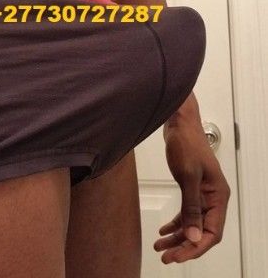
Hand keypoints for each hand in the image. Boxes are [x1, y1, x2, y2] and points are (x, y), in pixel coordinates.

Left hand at [153, 120, 230, 263]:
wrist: (178, 123)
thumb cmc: (186, 144)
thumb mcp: (188, 177)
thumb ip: (191, 208)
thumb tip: (195, 237)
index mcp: (218, 196)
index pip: (212, 232)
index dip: (196, 247)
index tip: (178, 256)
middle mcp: (213, 197)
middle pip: (202, 231)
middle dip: (184, 245)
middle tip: (166, 256)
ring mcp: (202, 193)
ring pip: (192, 223)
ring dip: (177, 236)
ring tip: (160, 246)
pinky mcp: (191, 188)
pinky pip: (186, 212)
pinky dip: (176, 223)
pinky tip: (164, 231)